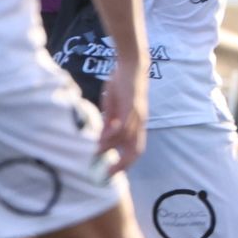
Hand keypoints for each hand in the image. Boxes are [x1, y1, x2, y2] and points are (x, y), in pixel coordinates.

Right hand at [96, 58, 147, 172]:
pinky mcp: (131, 106)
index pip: (135, 150)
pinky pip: (123, 125)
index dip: (126, 163)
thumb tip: (102, 138)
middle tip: (108, 173)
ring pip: (127, 140)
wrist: (131, 64)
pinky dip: (113, 135)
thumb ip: (109, 122)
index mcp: (137, 124)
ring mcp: (137, 115)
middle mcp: (140, 123)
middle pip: (136, 150)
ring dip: (112, 150)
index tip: (112, 172)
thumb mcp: (113, 106)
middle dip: (123, 164)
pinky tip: (102, 139)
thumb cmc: (122, 84)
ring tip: (96, 154)